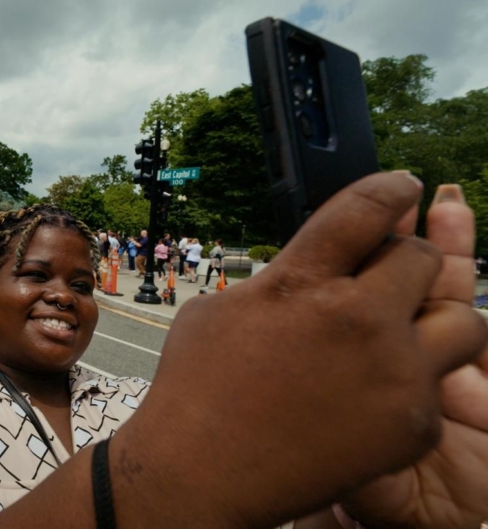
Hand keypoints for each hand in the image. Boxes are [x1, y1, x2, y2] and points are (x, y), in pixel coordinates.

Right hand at [115, 173, 487, 527]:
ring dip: (433, 318)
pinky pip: (441, 382)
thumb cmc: (196, 387)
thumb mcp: (220, 310)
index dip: (392, 187)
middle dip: (403, 261)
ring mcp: (392, 371)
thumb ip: (280, 278)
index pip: (367, 207)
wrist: (201, 473)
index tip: (404, 186)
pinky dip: (415, 382)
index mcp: (301, 280)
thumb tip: (317, 263)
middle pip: (420, 256)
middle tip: (385, 278)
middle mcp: (356, 317)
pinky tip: (373, 393)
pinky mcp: (412, 422)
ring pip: (461, 320)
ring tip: (401, 335)